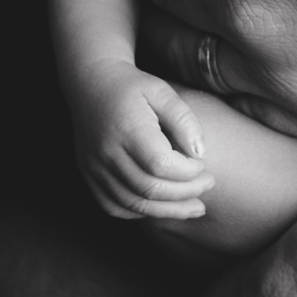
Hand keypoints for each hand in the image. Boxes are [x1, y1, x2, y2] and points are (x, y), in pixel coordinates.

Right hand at [69, 59, 213, 219]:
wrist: (90, 85)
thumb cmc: (133, 87)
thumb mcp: (162, 92)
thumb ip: (184, 120)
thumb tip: (200, 154)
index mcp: (126, 128)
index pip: (161, 165)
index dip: (188, 172)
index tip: (202, 164)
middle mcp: (106, 152)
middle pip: (149, 189)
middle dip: (186, 193)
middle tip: (208, 184)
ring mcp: (93, 168)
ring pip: (134, 204)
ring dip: (169, 211)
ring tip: (195, 206)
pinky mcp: (88, 176)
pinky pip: (115, 207)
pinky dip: (142, 211)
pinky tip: (163, 206)